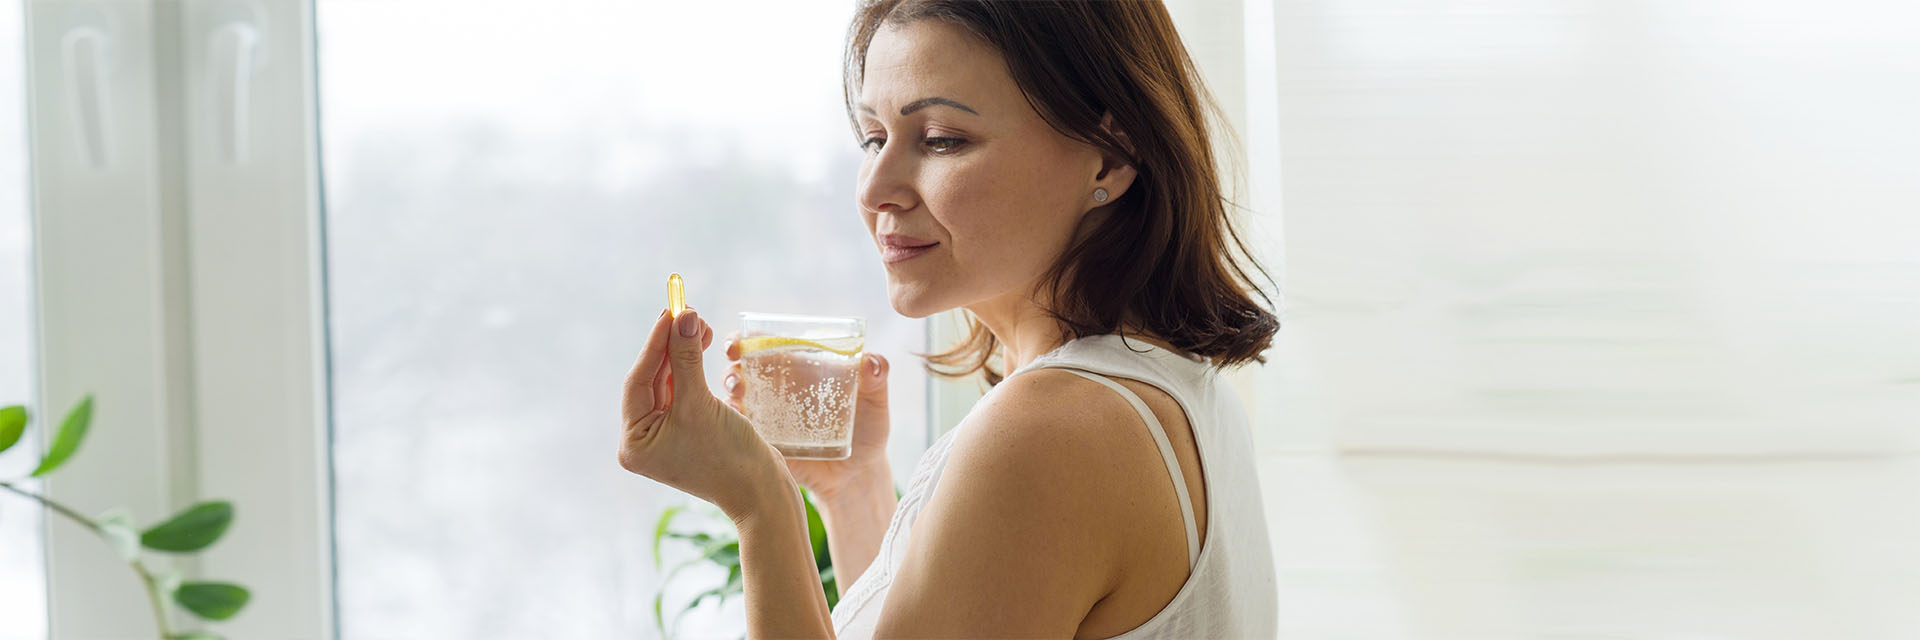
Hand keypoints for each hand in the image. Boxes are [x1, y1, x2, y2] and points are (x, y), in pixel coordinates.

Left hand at [620, 308, 788, 517]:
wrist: (763, 492)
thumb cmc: (728, 457)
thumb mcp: (701, 404)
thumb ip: (687, 358)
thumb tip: (683, 315)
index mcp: (634, 443)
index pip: (638, 381)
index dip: (655, 343)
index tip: (670, 311)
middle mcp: (644, 440)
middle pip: (652, 379)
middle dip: (670, 344)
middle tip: (686, 310)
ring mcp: (666, 436)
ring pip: (669, 381)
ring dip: (683, 352)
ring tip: (700, 323)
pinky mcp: (688, 430)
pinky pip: (685, 390)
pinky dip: (693, 368)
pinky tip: (701, 343)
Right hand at [722, 332, 893, 502]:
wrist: (858, 475)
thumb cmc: (867, 431)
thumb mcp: (875, 403)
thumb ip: (877, 379)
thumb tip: (872, 362)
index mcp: (800, 370)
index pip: (768, 345)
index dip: (748, 337)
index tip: (742, 339)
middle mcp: (777, 389)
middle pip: (743, 364)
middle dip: (732, 356)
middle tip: (734, 358)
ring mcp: (767, 416)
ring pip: (735, 394)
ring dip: (729, 386)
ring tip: (737, 390)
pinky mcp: (764, 443)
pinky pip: (739, 430)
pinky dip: (731, 422)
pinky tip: (736, 419)